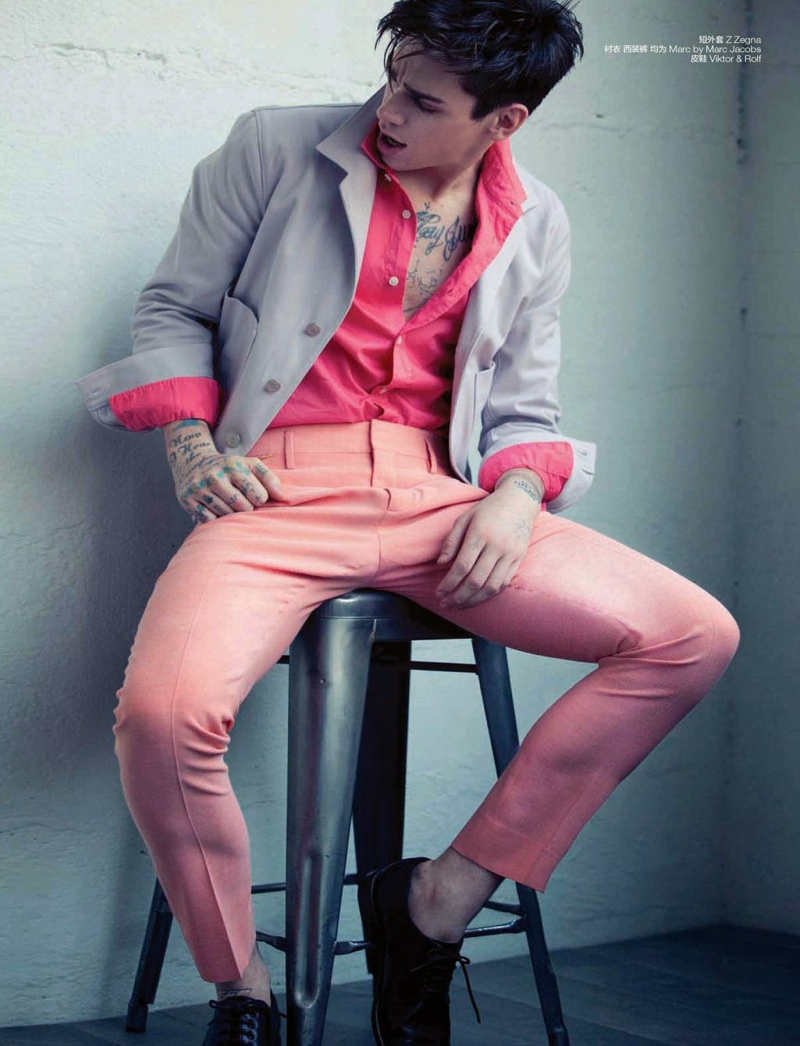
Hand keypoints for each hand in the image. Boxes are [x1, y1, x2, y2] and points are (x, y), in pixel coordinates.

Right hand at [173, 452, 287, 523]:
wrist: (191, 461)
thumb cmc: (229, 467)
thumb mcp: (249, 465)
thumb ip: (269, 479)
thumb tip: (284, 498)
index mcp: (233, 466)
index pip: (259, 496)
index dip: (259, 499)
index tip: (253, 494)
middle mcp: (215, 476)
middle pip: (243, 508)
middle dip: (245, 508)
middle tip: (239, 500)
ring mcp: (199, 488)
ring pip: (226, 515)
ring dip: (230, 513)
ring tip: (226, 503)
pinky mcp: (187, 499)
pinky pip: (209, 520)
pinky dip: (214, 517)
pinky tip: (213, 507)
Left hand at [434, 482, 541, 609]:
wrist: (520, 500)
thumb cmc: (488, 509)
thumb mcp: (465, 518)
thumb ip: (451, 541)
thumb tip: (440, 563)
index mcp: (480, 533)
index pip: (462, 566)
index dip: (448, 583)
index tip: (438, 592)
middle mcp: (497, 546)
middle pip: (476, 580)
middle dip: (458, 596)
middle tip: (445, 604)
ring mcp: (510, 554)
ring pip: (491, 587)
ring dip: (473, 601)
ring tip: (458, 605)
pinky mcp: (519, 559)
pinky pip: (503, 583)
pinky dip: (489, 595)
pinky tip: (476, 598)